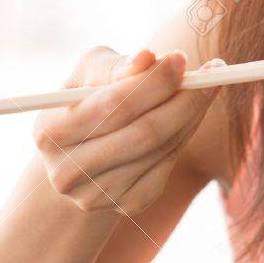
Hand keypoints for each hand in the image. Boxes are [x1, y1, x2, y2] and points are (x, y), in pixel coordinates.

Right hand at [33, 47, 222, 214]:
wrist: (79, 156)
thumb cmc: (88, 101)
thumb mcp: (90, 75)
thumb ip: (116, 66)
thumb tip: (148, 57)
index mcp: (50, 133)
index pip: (114, 105)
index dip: (153, 82)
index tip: (182, 57)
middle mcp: (68, 172)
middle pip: (145, 132)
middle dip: (184, 99)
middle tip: (213, 71)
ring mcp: (98, 195)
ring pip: (163, 148)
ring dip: (192, 114)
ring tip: (204, 87)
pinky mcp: (128, 205)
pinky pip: (169, 164)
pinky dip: (185, 135)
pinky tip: (188, 115)